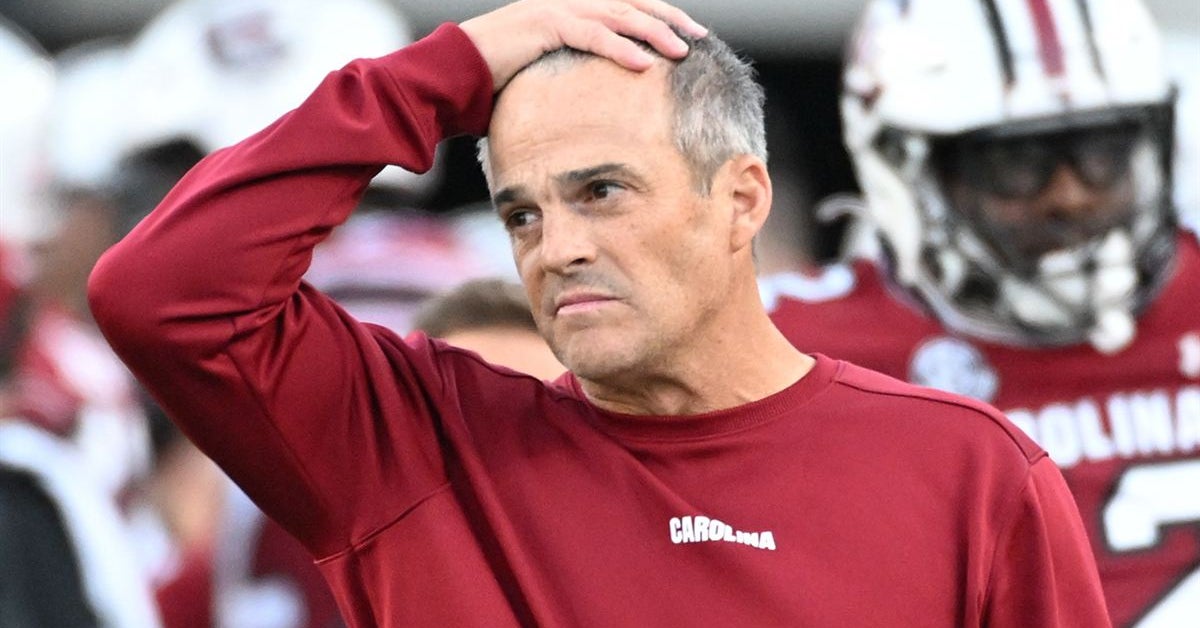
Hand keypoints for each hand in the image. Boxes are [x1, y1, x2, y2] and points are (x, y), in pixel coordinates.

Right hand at [460, 0, 707, 90]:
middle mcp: (567, 3)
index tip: (688, 36)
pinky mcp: (544, 25)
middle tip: (700, 37)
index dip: (658, 19)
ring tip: (682, 50)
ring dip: (653, 32)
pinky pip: (591, 35)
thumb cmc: (493, 84)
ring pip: (618, 15)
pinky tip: (644, 64)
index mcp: (570, 11)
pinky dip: (620, 49)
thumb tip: (596, 106)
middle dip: (668, 20)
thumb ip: (573, 79)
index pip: (625, 7)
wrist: (452, 73)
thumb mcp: (544, 78)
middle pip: (631, 4)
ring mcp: (556, 10)